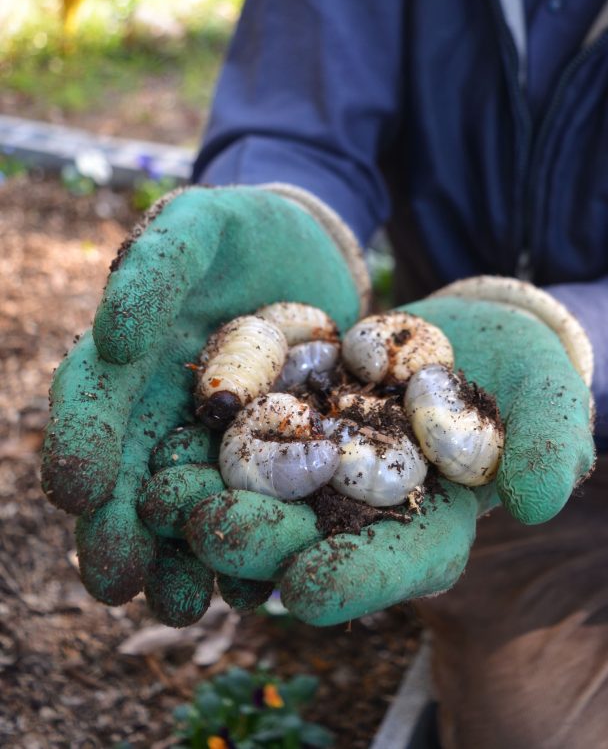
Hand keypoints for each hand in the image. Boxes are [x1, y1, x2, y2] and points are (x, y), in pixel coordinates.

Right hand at [41, 184, 366, 623]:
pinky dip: (252, 545)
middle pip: (127, 475)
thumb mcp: (196, 229)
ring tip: (182, 603)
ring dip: (177, 558)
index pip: (89, 405)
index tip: (78, 488)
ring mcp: (211, 441)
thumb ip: (156, 268)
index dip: (79, 444)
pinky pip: (254, 506)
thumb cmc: (237, 232)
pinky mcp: (270, 459)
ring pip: (183, 506)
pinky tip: (257, 585)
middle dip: (117, 528)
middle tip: (116, 580)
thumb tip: (113, 338)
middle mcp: (157, 411)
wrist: (304, 252)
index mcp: (125, 360)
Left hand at [157, 278, 594, 626]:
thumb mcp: (550, 401)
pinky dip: (208, 437)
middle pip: (314, 538)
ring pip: (264, 496)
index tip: (310, 590)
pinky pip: (247, 431)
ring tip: (163, 495)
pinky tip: (166, 433)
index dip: (358, 579)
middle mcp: (367, 511)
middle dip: (262, 542)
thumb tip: (537, 502)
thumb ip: (550, 447)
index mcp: (433, 525)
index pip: (400, 564)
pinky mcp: (292, 420)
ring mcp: (324, 468)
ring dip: (211, 499)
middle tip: (212, 535)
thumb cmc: (527, 374)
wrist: (478, 328)